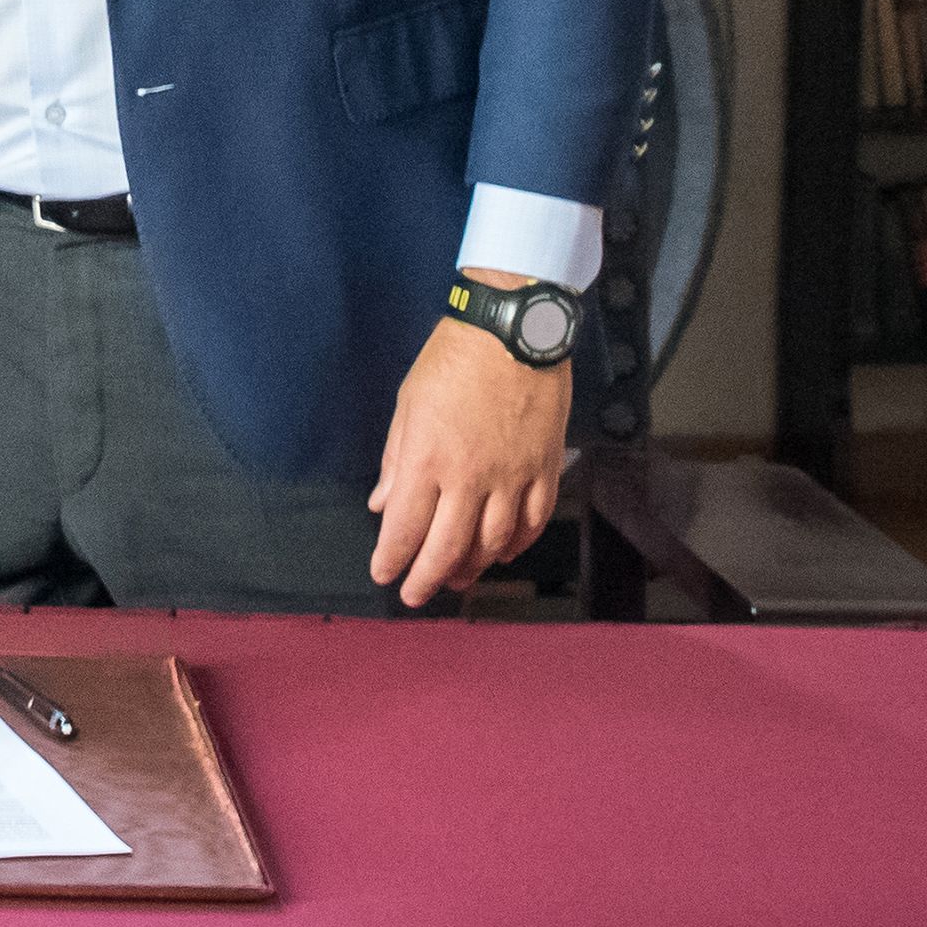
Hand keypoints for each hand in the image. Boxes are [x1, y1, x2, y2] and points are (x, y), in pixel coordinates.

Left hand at [366, 270, 570, 607]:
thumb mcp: (409, 403)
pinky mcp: (544, 469)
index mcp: (428, 459)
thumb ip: (397, 460)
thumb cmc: (452, 360)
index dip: (393, 559)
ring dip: (472, 568)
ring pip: (492, 543)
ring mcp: (512, 476)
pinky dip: (516, 545)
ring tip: (456, 580)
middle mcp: (470, 477)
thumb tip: (382, 503)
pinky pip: (532, 522)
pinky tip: (501, 553)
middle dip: (427, 579)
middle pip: (448, 548)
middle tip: (415, 595)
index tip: (383, 575)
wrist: (513, 330)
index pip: (406, 527)